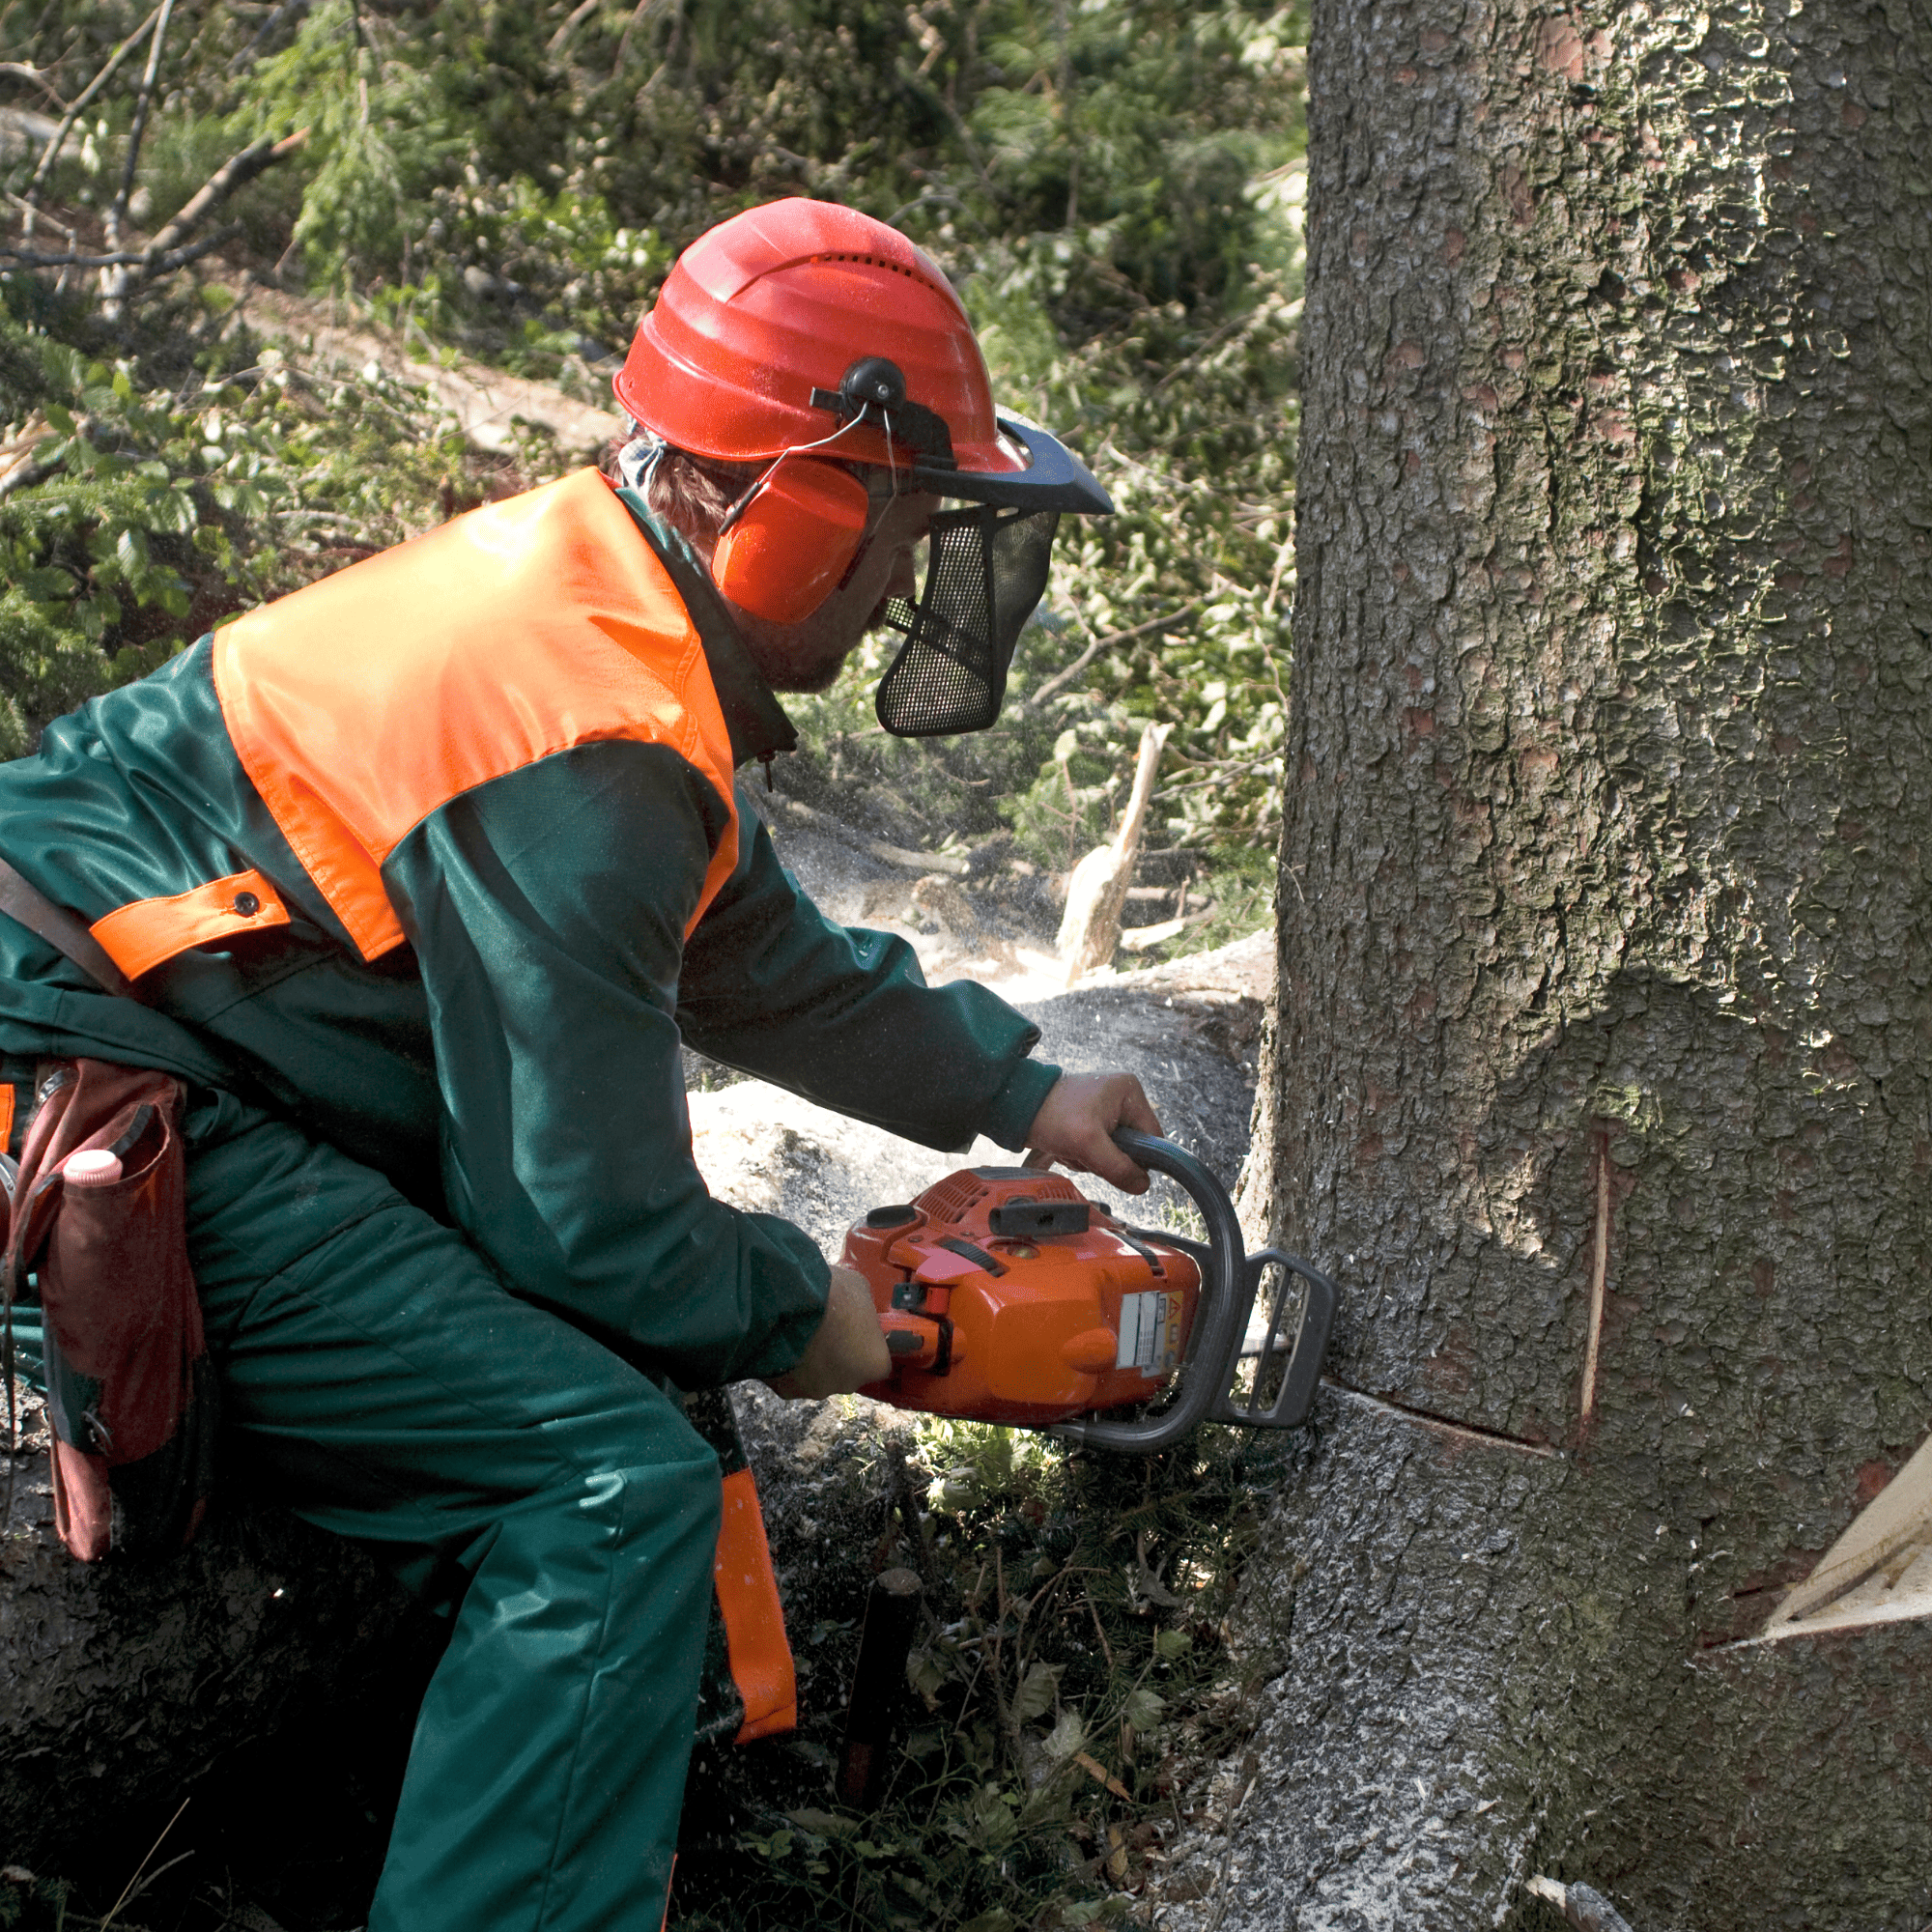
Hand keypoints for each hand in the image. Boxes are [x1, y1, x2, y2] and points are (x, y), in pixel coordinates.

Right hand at [764, 1266, 891, 1399]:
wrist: (786, 1303)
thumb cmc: (830, 1295)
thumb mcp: (859, 1288)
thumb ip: (863, 1307)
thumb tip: (857, 1307)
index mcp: (875, 1363)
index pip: (877, 1360)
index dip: (865, 1343)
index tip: (854, 1328)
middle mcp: (849, 1384)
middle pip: (848, 1372)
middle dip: (839, 1354)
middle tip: (828, 1329)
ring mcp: (818, 1390)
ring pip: (819, 1378)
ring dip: (814, 1361)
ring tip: (803, 1333)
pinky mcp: (788, 1390)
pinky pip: (793, 1379)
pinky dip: (790, 1364)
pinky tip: (786, 1343)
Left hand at [1021, 1071, 1162, 1193]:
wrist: (1015, 1108)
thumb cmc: (1051, 1115)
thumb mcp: (1088, 1144)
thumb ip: (1119, 1167)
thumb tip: (1143, 1186)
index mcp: (1130, 1092)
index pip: (1153, 1136)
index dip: (1140, 1158)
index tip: (1117, 1167)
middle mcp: (1121, 1098)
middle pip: (1132, 1147)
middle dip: (1108, 1158)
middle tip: (1085, 1152)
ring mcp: (1105, 1110)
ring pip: (1113, 1153)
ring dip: (1092, 1159)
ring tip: (1071, 1148)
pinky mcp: (1089, 1121)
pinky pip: (1098, 1151)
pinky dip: (1082, 1156)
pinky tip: (1066, 1148)